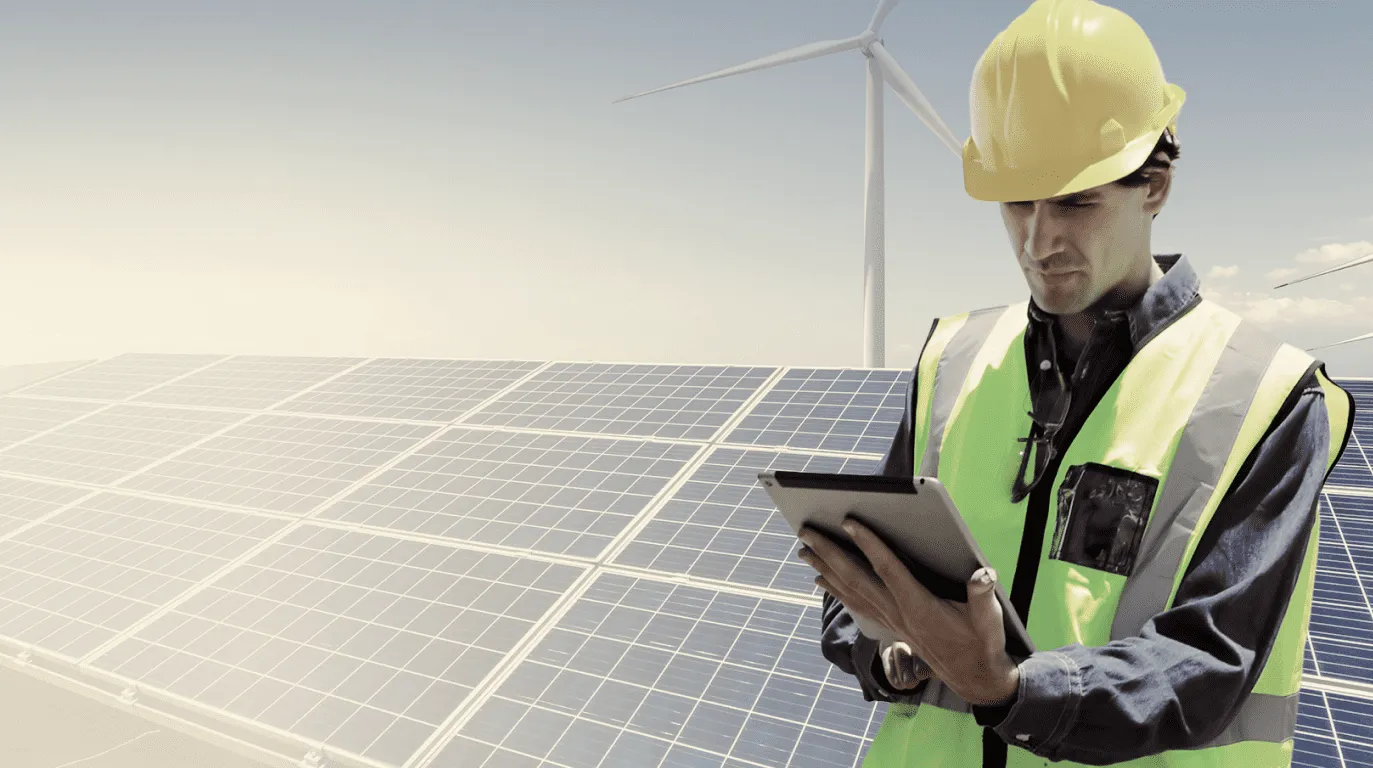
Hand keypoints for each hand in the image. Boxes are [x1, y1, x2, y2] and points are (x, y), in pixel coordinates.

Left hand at [798, 519, 1019, 706]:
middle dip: (829, 554)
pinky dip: (836, 590)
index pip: (887, 569)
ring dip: (825, 569)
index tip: (849, 523)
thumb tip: (984, 575)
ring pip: (850, 591)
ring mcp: (889, 620)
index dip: (868, 545)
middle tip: (806, 533)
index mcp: (918, 605)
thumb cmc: (980, 643)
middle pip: (855, 578)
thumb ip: (982, 596)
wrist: (972, 676)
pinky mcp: (889, 625)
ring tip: (804, 551)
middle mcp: (896, 612)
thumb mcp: (988, 620)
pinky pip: (855, 604)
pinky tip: (821, 579)